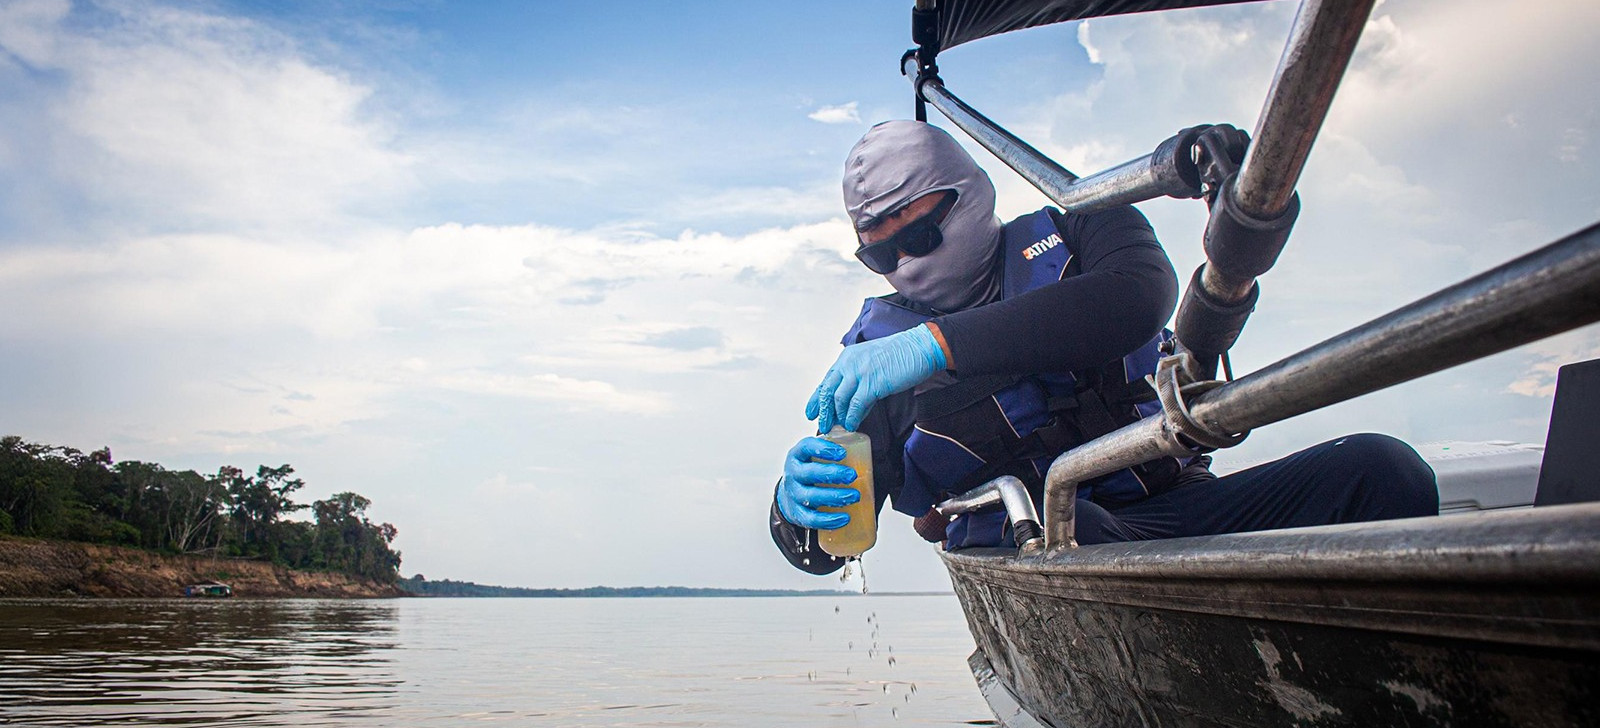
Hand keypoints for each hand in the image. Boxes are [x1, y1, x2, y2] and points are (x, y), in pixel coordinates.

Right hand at [777, 437, 858, 529]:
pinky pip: (811, 519)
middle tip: (852, 475)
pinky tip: (845, 518)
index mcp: (798, 455)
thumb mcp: (816, 457)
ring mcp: (793, 494)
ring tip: (855, 496)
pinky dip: (829, 520)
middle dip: (832, 474)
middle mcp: (793, 474)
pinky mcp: (797, 513)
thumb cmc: (812, 471)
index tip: (843, 452)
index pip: (806, 447)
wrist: (791, 494)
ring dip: (835, 497)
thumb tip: (865, 450)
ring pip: (811, 497)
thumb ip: (836, 451)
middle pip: (809, 473)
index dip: (823, 449)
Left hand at [806, 324, 946, 431]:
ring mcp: (859, 373)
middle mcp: (849, 364)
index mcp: (847, 358)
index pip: (826, 381)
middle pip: (827, 391)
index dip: (817, 399)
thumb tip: (853, 408)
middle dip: (823, 411)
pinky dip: (852, 417)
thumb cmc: (900, 356)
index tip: (811, 412)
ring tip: (838, 428)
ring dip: (837, 416)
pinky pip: (856, 405)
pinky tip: (852, 425)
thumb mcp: (872, 366)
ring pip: (839, 399)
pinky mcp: (872, 383)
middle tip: (822, 426)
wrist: (918, 348)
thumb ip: (860, 384)